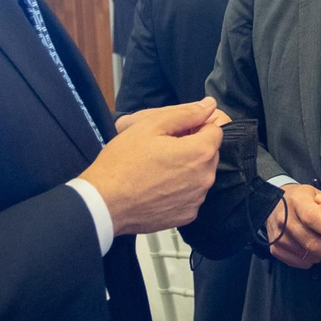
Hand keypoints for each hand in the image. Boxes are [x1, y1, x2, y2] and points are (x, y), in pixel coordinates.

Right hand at [80, 98, 222, 234]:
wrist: (104, 202)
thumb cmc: (123, 163)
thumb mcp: (151, 125)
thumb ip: (186, 113)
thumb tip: (208, 105)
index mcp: (200, 152)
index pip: (216, 130)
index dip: (197, 126)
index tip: (177, 130)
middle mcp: (205, 178)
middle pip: (210, 153)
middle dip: (193, 146)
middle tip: (164, 147)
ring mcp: (196, 199)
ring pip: (201, 174)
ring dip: (188, 168)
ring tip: (159, 167)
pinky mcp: (187, 215)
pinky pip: (192, 194)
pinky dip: (181, 188)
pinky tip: (159, 185)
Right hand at [265, 184, 320, 269]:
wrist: (273, 203)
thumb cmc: (300, 199)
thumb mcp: (315, 194)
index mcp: (297, 201)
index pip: (313, 217)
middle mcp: (284, 218)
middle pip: (310, 241)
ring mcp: (278, 235)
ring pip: (305, 254)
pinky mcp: (274, 248)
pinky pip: (297, 261)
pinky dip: (311, 261)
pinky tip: (318, 255)